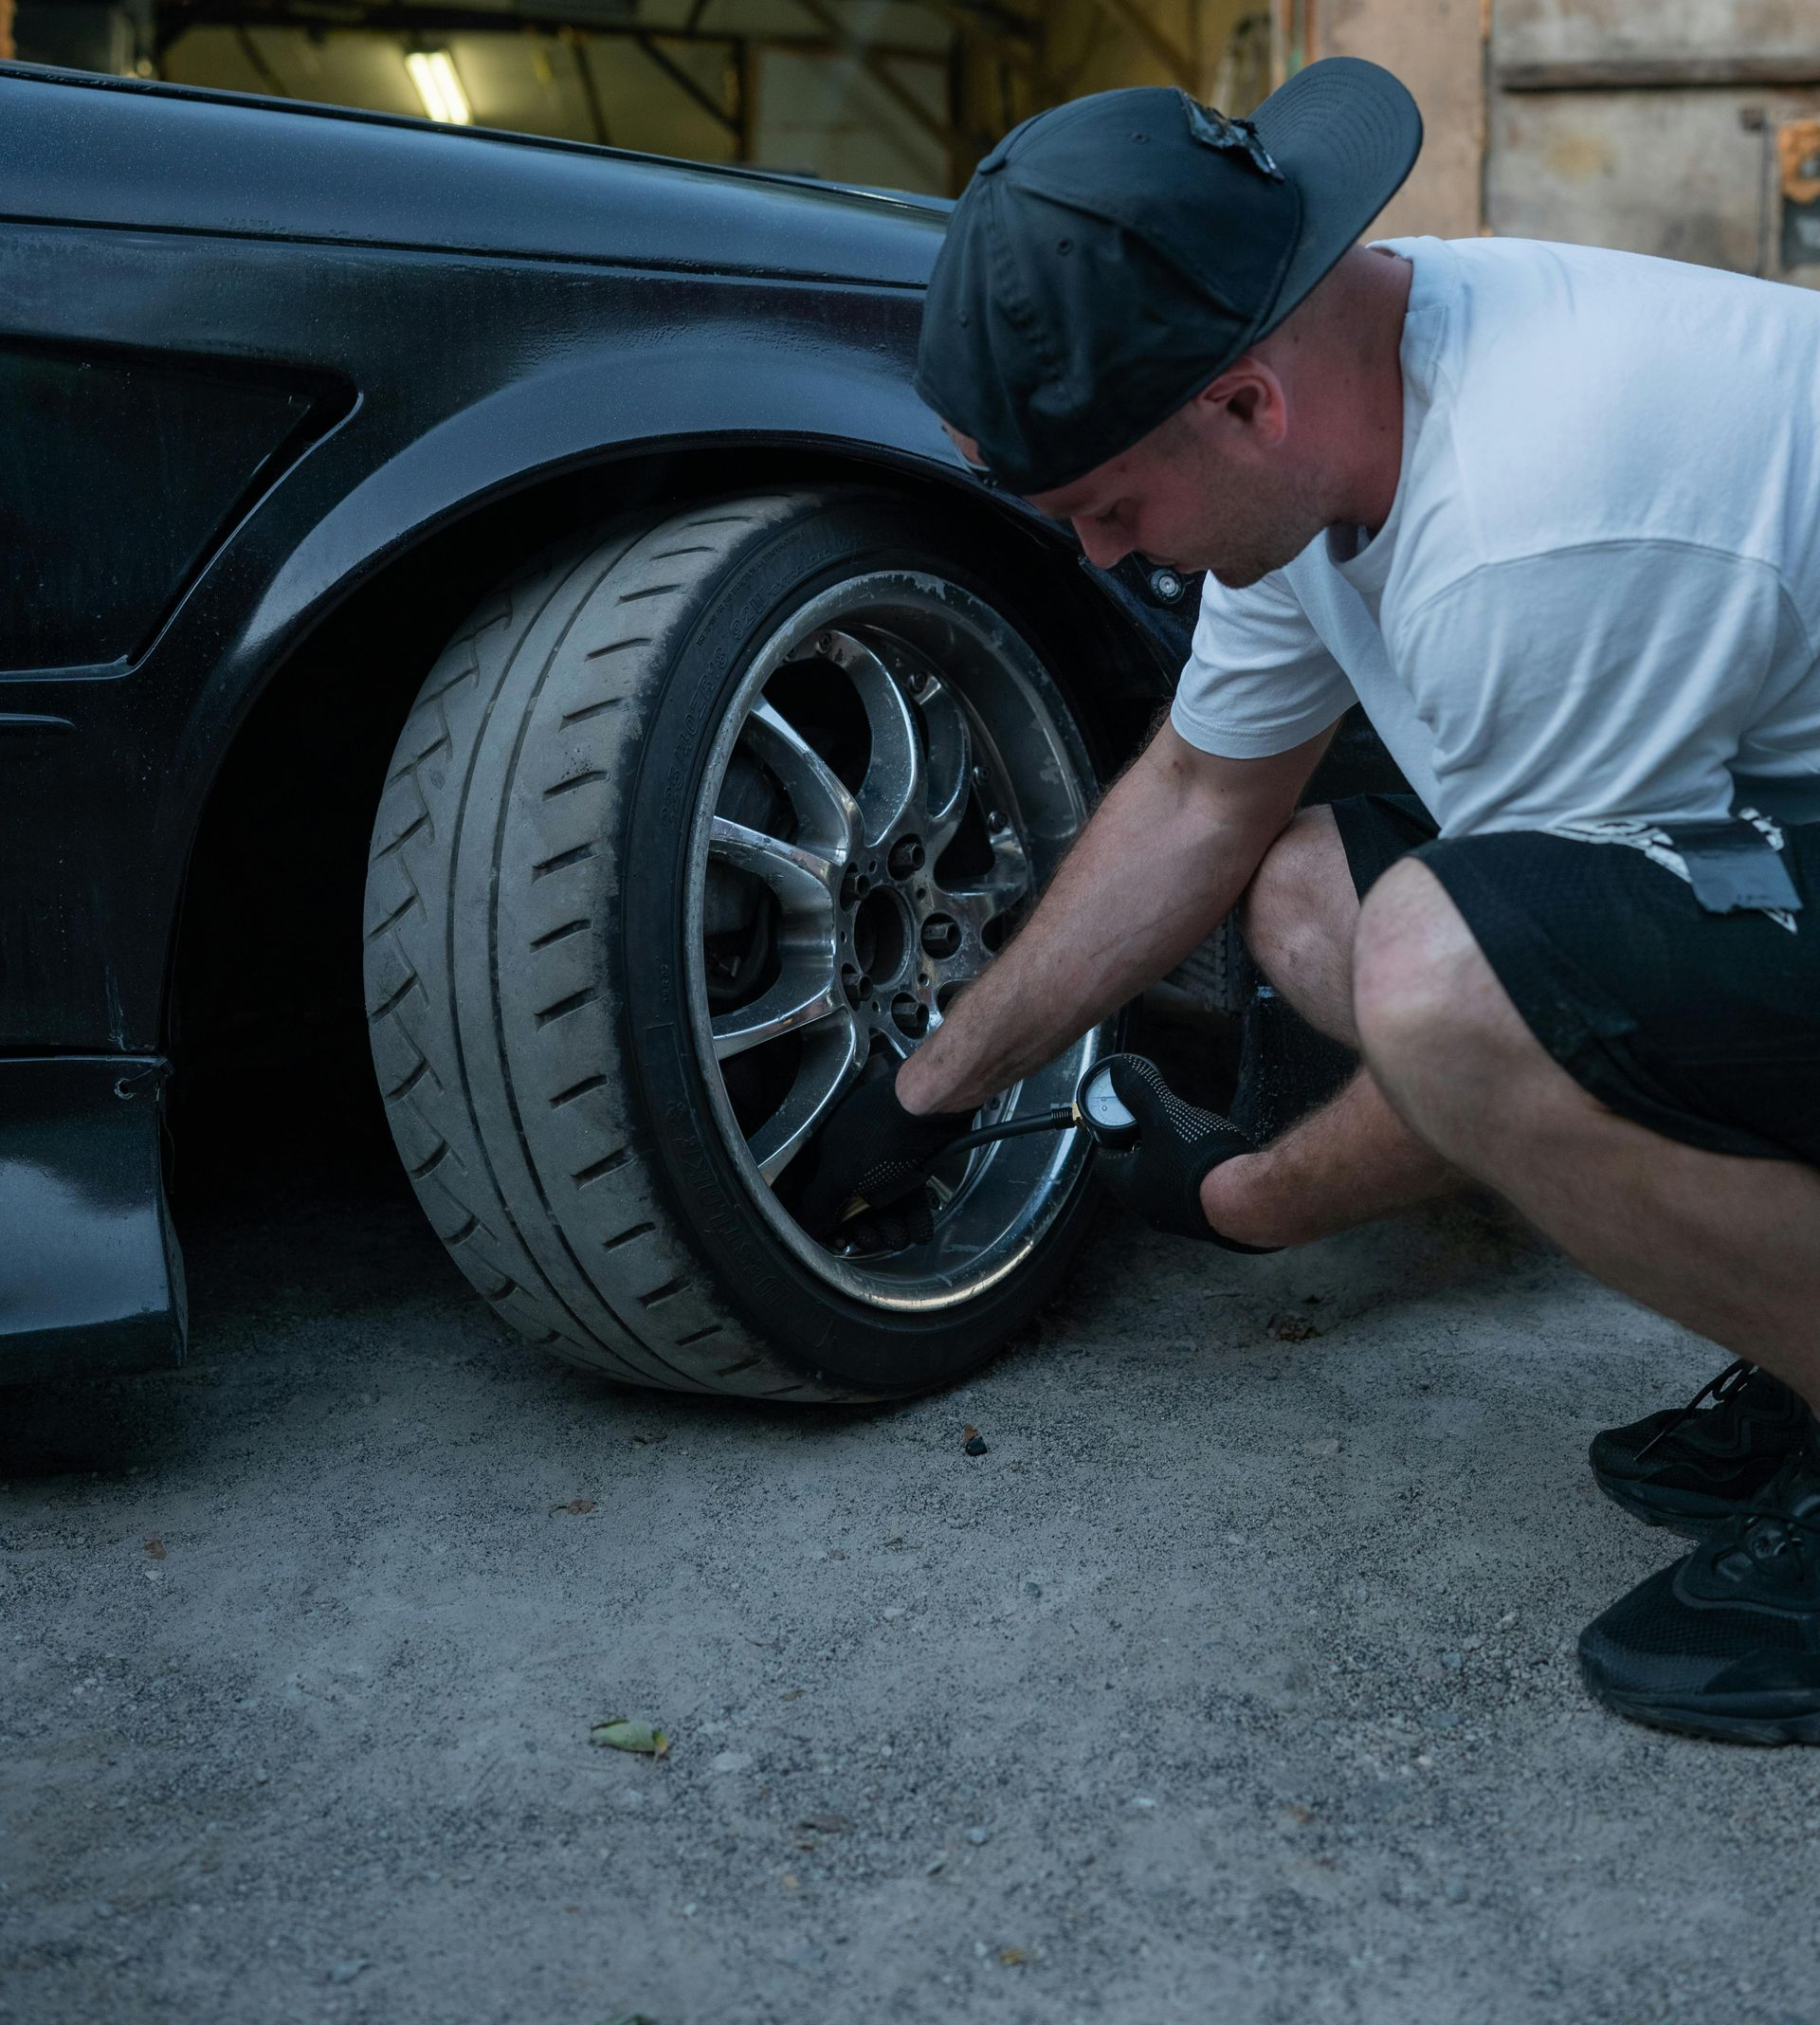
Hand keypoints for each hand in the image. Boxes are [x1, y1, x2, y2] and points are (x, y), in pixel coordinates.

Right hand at [798, 1070, 975, 1249]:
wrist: (933, 1107)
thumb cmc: (883, 1134)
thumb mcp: (840, 1175)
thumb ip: (818, 1205)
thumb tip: (807, 1227)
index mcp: (827, 1153)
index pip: (823, 1196)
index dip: (832, 1223)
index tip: (843, 1242)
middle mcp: (853, 1154)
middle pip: (856, 1204)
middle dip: (867, 1229)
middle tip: (878, 1240)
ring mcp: (884, 1157)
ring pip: (885, 1203)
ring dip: (893, 1227)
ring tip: (901, 1236)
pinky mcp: (913, 1160)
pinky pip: (910, 1195)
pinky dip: (914, 1216)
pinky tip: (919, 1229)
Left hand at [1094, 1054, 1276, 1251]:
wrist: (1247, 1198)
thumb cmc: (1199, 1160)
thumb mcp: (1164, 1116)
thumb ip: (1140, 1091)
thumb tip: (1119, 1068)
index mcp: (1129, 1186)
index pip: (1105, 1161)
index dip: (1108, 1137)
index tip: (1120, 1119)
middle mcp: (1149, 1208)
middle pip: (1135, 1173)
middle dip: (1142, 1148)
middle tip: (1153, 1126)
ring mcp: (1177, 1217)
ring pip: (1164, 1184)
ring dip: (1169, 1162)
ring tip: (1184, 1139)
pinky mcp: (1204, 1219)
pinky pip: (1191, 1194)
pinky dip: (1194, 1176)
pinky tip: (1209, 1161)